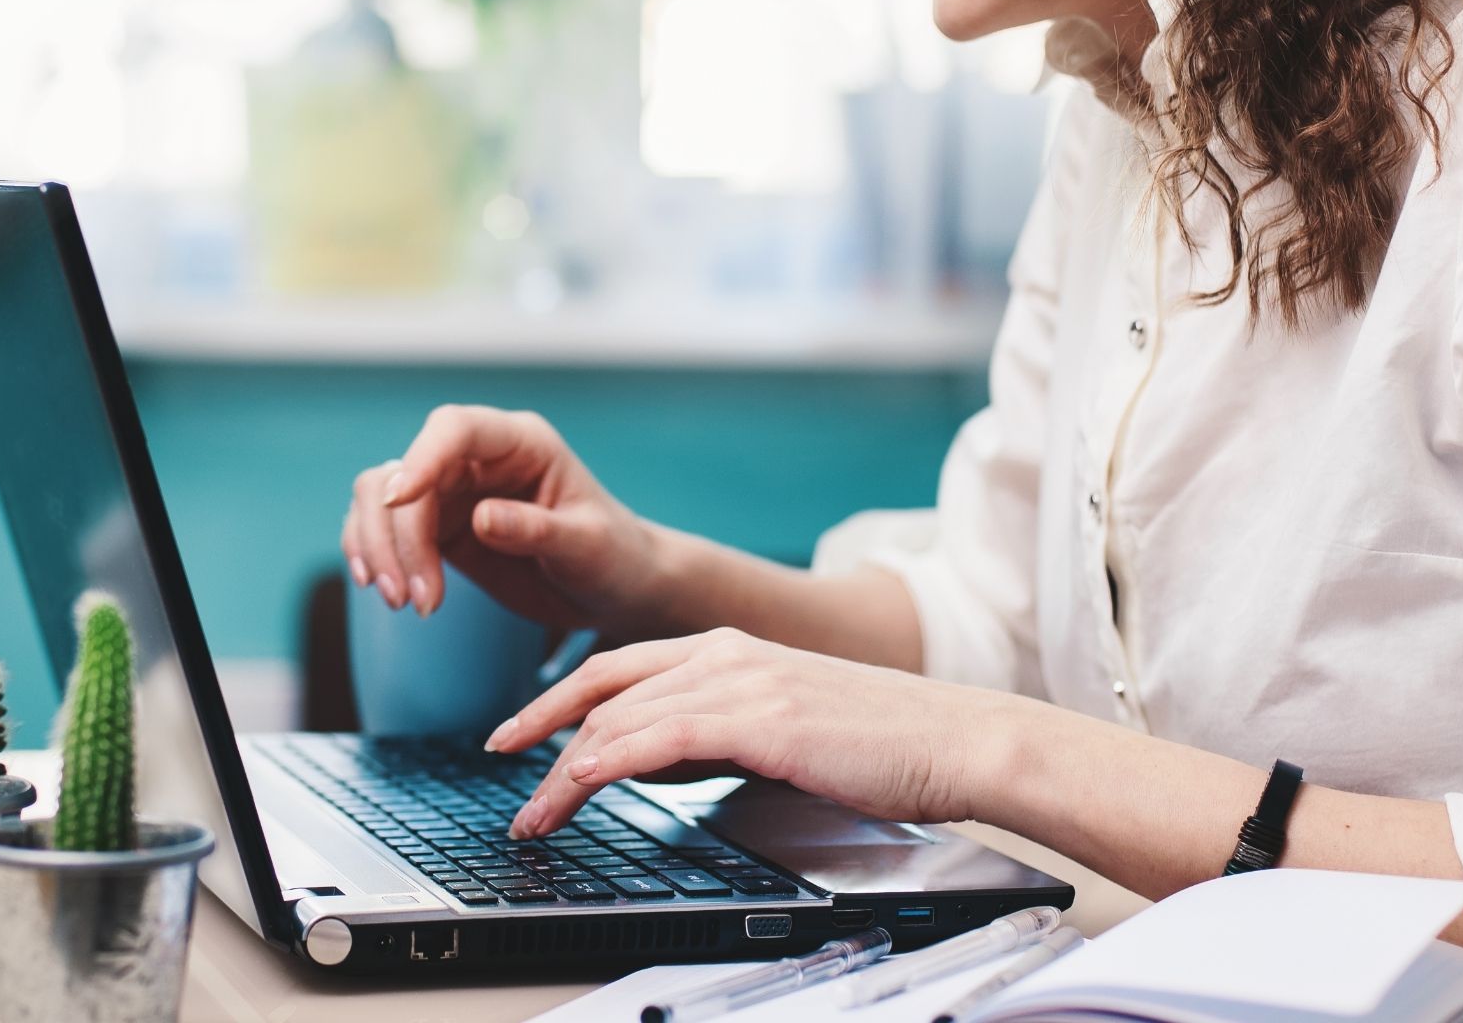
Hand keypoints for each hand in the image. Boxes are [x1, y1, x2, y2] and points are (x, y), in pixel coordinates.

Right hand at [340, 405, 663, 625]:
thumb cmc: (612, 556)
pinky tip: (388, 592)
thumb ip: (537, 529)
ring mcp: (452, 492)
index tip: (400, 501)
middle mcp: (478, 459)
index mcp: (521, 444)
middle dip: (395, 534)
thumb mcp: (587, 546)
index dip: (421, 458)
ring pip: (380, 498)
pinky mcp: (438, 528)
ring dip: (378, 548)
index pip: (454, 429)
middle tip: (410, 598)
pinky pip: (384, 529)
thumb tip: (481, 518)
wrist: (614, 588)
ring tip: (404, 604)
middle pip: (402, 471)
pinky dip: (374, 555)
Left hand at [486, 628, 1006, 837]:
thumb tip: (661, 762)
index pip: (617, 669)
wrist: (955, 738)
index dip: (557, 700)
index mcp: (728, 649)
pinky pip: (660, 737)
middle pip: (602, 690)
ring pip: (621, 718)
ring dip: (565, 769)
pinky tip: (581, 782)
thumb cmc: (881, 742)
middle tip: (507, 778)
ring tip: (535, 814)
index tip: (518, 735)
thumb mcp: (781, 727)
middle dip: (542, 734)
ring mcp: (741, 681)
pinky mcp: (760, 717)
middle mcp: (725, 654)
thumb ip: (717, 734)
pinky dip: (609, 761)